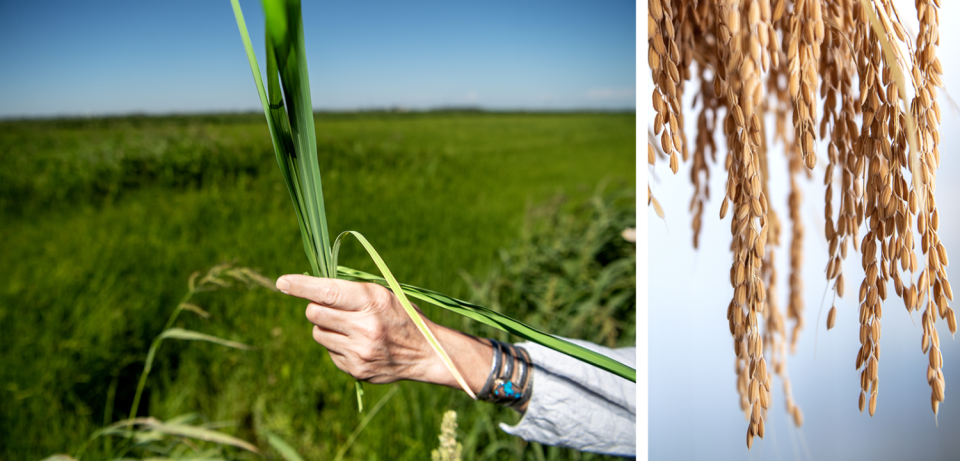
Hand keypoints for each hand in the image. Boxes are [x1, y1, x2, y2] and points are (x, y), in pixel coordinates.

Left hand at [276, 274, 491, 392]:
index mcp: (372, 302)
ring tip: (350, 327)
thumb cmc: (401, 315)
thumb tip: (311, 287)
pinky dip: (338, 345)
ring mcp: (359, 351)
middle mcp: (364, 327)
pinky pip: (329, 352)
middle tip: (332, 307)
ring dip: (327, 327)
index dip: (301, 286)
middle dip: (317, 307)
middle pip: (314, 313)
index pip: (327, 291)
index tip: (282, 282)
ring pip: (318, 333)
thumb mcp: (383, 294)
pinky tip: (358, 344)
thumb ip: (351, 291)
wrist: (425, 353)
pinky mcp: (355, 369)